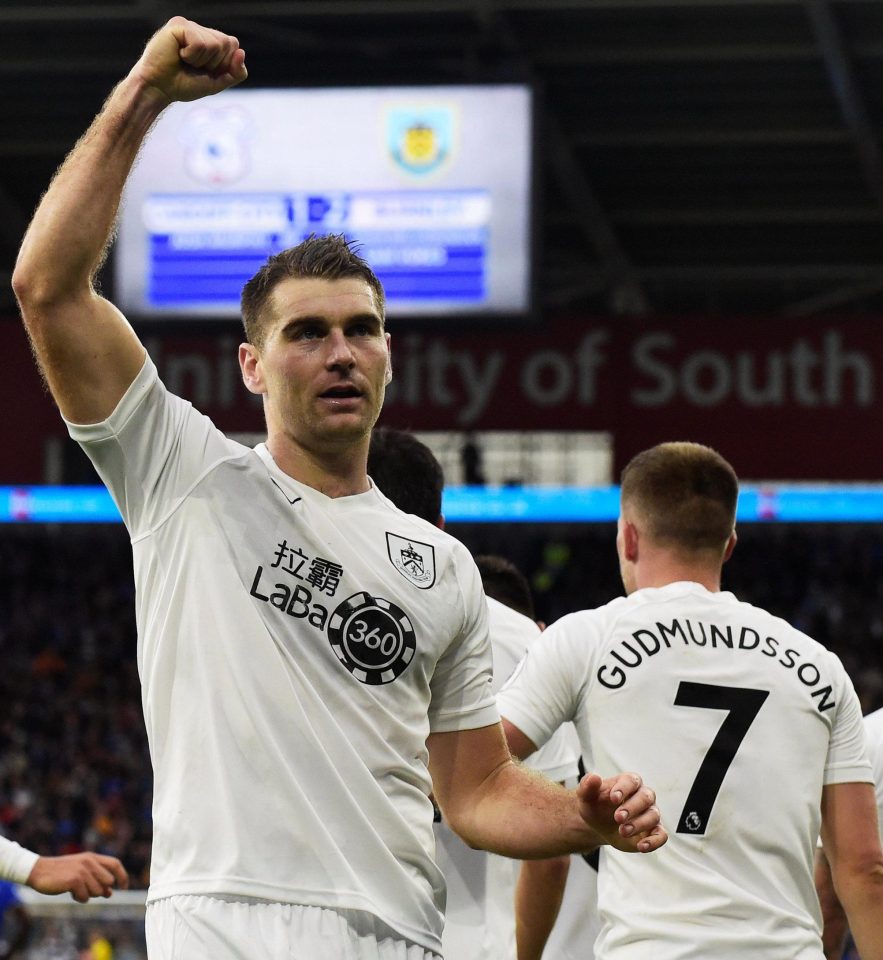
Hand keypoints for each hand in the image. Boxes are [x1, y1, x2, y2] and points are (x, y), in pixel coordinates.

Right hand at [26, 853, 128, 902]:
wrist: (38, 871)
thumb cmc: (60, 873)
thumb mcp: (80, 872)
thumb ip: (96, 879)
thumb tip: (110, 893)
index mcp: (92, 857)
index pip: (115, 864)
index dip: (122, 876)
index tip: (124, 887)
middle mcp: (90, 861)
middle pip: (108, 881)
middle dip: (100, 890)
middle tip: (86, 890)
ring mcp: (83, 870)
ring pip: (97, 891)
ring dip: (87, 895)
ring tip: (75, 890)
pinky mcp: (74, 880)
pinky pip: (85, 897)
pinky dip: (79, 898)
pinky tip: (70, 893)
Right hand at [130, 16, 247, 105]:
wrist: (159, 89)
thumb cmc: (184, 85)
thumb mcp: (216, 83)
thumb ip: (235, 72)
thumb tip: (241, 52)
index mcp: (209, 40)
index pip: (233, 45)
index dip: (224, 64)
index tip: (206, 71)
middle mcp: (200, 30)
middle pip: (227, 43)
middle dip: (214, 63)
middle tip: (194, 67)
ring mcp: (189, 25)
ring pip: (215, 43)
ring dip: (201, 61)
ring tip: (185, 61)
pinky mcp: (178, 25)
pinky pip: (199, 43)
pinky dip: (191, 56)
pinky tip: (178, 55)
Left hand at [577, 771, 666, 852]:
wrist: (598, 824)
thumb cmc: (595, 805)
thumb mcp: (586, 796)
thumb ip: (588, 785)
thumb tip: (594, 777)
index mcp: (628, 782)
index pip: (631, 780)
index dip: (624, 788)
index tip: (613, 798)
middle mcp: (643, 795)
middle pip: (646, 797)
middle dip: (632, 808)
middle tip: (618, 818)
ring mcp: (650, 813)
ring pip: (653, 816)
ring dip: (639, 824)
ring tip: (623, 832)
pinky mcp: (653, 831)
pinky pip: (661, 835)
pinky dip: (654, 841)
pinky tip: (641, 847)